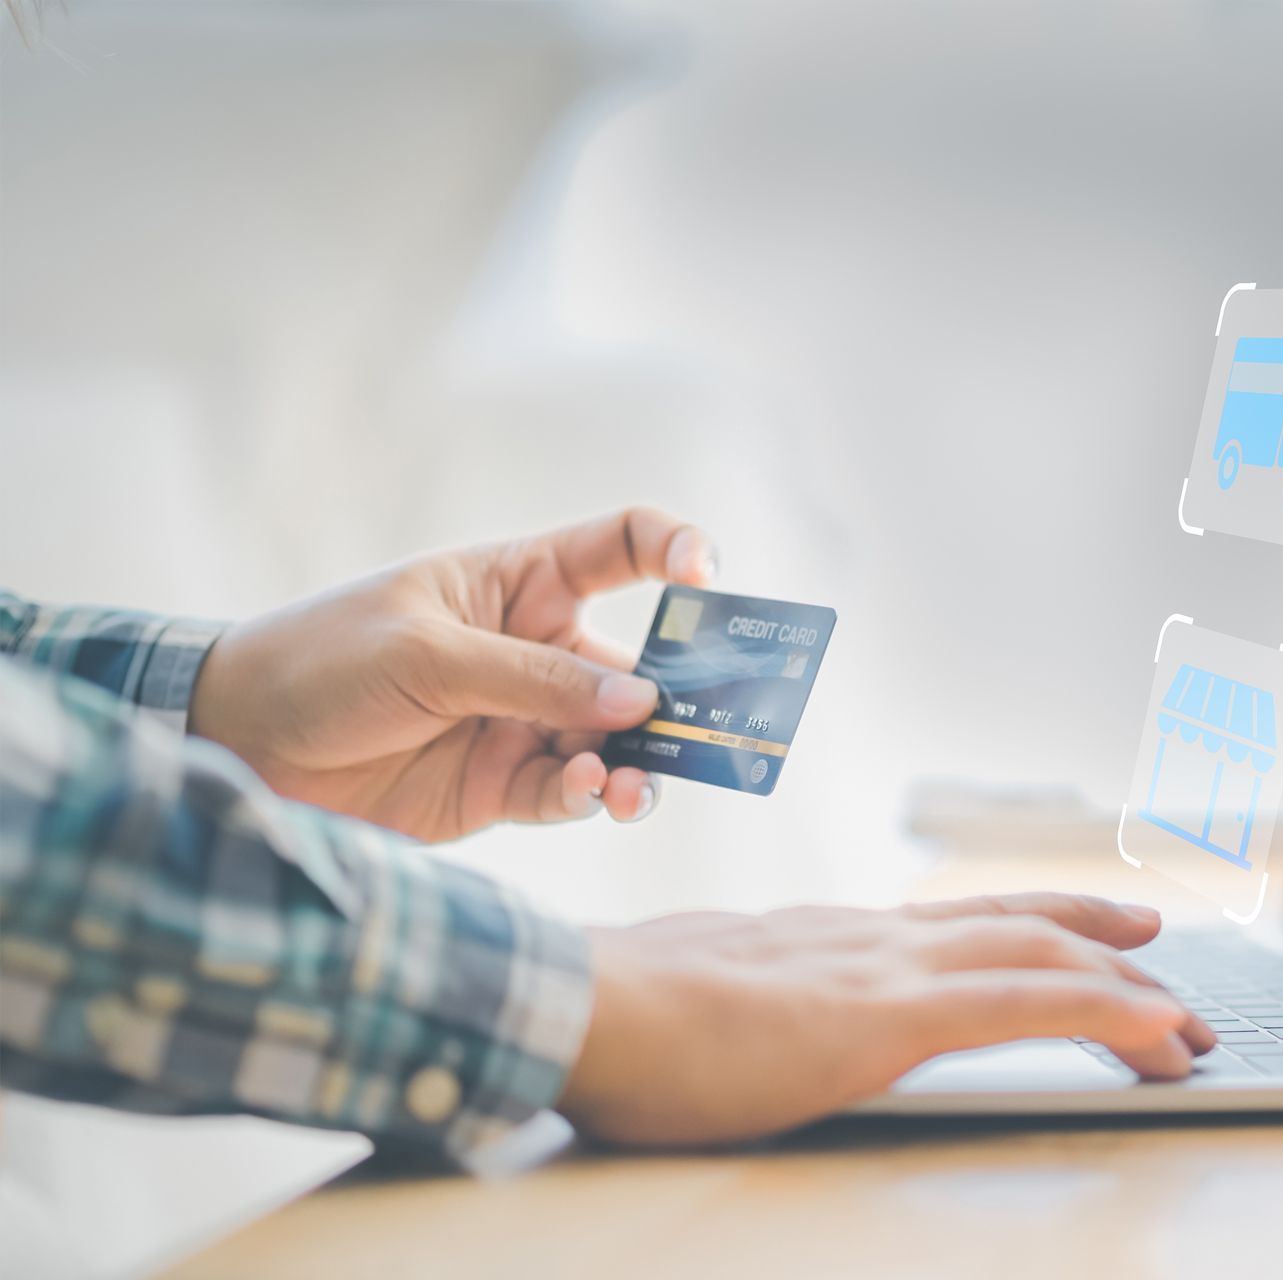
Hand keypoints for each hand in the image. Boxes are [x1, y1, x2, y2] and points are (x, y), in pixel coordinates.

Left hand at [188, 508, 714, 841]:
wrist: (237, 745)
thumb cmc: (321, 662)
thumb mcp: (427, 654)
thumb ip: (533, 680)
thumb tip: (641, 702)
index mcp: (520, 582)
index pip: (621, 545)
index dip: (674, 550)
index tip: (708, 580)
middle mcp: (536, 650)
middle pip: (639, 663)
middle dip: (682, 690)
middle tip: (717, 722)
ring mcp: (523, 721)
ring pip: (615, 739)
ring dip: (639, 760)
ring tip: (635, 783)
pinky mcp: (502, 786)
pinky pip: (571, 791)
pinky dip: (590, 795)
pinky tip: (589, 793)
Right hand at [555, 893, 1216, 1145]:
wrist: (578, 1004)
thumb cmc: (618, 1018)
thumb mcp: (706, 997)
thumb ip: (752, 1000)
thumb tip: (756, 1018)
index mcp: (833, 939)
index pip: (961, 920)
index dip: (1037, 923)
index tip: (1090, 930)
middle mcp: (874, 938)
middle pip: (1020, 925)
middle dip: (1103, 946)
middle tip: (1167, 969)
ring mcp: (886, 969)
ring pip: (1040, 955)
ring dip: (1126, 988)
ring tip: (1185, 1024)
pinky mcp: (889, 1016)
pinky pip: (1027, 1007)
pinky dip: (1106, 1013)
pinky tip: (1157, 1034)